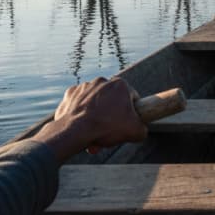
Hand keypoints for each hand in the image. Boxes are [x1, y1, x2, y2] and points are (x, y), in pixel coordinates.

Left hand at [32, 77, 146, 162]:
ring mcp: (85, 86)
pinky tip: (82, 125)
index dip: (132, 113)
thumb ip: (143, 129)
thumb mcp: (134, 131)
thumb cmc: (105, 128)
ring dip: (97, 115)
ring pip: (95, 102)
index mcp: (120, 85)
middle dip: (111, 117)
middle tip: (109, 132)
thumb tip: (141, 130)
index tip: (126, 124)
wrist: (74, 131)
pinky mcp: (71, 93)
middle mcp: (102, 81)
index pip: (132, 98)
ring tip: (94, 133)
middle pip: (112, 101)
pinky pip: (80, 102)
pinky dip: (81, 112)